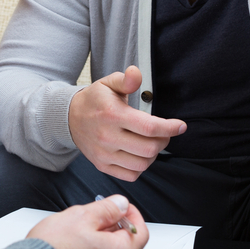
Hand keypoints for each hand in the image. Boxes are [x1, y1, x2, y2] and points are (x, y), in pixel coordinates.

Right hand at [68, 66, 186, 181]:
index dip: (170, 128)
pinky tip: (139, 154)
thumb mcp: (108, 83)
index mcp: (112, 115)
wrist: (69, 118)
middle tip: (163, 133)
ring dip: (153, 154)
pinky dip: (141, 167)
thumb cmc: (94, 100)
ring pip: (142, 164)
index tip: (180, 126)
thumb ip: (125, 80)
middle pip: (149, 148)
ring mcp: (104, 154)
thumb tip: (135, 73)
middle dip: (164, 141)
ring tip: (151, 143)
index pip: (149, 127)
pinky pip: (131, 175)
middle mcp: (108, 137)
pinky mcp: (102, 165)